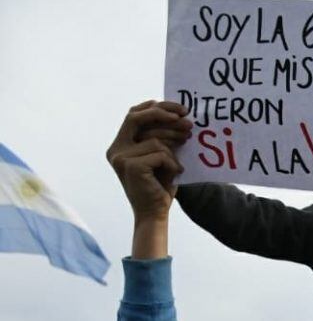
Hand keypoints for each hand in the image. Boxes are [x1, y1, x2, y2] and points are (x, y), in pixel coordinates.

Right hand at [107, 101, 189, 220]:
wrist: (155, 213)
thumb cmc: (160, 185)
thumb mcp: (160, 156)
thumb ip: (161, 136)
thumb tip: (179, 115)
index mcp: (120, 144)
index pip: (133, 114)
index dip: (155, 107)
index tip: (179, 109)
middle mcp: (116, 149)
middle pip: (136, 117)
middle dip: (164, 114)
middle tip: (188, 122)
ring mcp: (121, 158)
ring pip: (155, 139)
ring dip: (173, 150)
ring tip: (178, 164)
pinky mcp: (131, 166)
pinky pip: (160, 154)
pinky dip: (172, 163)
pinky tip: (174, 174)